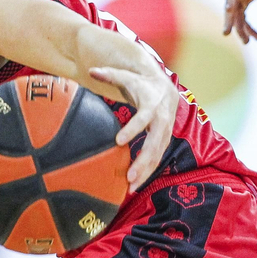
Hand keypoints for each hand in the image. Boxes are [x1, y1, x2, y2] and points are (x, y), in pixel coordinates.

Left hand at [90, 64, 179, 190]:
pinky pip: (157, 159)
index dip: (132, 129)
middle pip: (154, 144)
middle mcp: (162, 121)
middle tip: (129, 177)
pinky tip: (136, 185)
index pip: (143, 119)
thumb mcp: (126, 76)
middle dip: (142, 161)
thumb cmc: (141, 83)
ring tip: (130, 187)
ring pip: (157, 156)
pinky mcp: (164, 142)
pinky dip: (148, 172)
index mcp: (152, 105)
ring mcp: (165, 133)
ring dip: (145, 172)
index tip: (118, 142)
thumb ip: (109, 74)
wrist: (166, 89)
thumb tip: (91, 70)